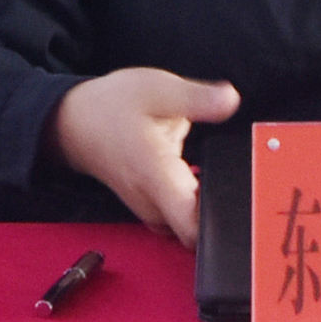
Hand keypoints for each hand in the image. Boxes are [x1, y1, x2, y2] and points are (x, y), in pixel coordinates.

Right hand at [53, 68, 236, 239]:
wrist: (75, 124)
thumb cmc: (112, 107)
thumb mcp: (157, 89)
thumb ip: (197, 98)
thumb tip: (231, 100)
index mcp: (155, 173)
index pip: (191, 227)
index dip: (223, 225)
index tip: (245, 209)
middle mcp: (152, 201)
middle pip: (199, 232)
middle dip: (224, 213)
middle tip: (243, 185)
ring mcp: (151, 210)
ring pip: (191, 227)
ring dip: (210, 209)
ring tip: (220, 179)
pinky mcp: (153, 210)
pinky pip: (182, 219)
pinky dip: (196, 207)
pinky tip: (202, 181)